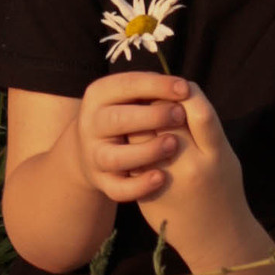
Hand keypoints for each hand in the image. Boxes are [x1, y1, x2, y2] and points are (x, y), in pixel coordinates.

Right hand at [74, 71, 194, 205]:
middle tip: (180, 115)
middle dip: (152, 117)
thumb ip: (151, 91)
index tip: (184, 88)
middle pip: (117, 120)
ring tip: (173, 144)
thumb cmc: (124, 114)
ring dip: (146, 151)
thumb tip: (184, 89)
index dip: (156, 86)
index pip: (126, 85)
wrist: (90, 149)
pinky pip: (118, 189)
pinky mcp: (102, 182)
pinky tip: (161, 177)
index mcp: (98, 95)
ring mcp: (94, 155)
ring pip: (116, 157)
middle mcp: (91, 124)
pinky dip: (139, 185)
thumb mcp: (129, 97)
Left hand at [135, 82, 247, 248]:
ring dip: (139, 123)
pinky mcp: (146, 193)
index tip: (180, 89)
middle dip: (156, 102)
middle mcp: (191, 167)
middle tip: (156, 99)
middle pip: (164, 118)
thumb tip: (179, 91)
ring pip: (141, 136)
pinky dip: (131, 146)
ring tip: (144, 121)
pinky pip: (131, 159)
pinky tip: (136, 143)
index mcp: (215, 154)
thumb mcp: (224, 156)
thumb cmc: (222, 188)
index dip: (185, 93)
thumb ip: (205, 128)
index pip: (197, 109)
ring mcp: (166, 181)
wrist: (214, 238)